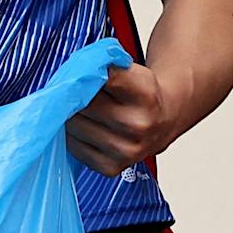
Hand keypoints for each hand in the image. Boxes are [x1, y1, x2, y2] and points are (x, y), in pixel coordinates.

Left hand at [68, 62, 178, 176]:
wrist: (163, 121)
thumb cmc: (141, 95)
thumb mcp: (131, 70)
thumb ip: (102, 65)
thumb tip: (70, 73)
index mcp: (145, 94)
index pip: (101, 77)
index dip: (85, 73)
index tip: (81, 72)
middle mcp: (137, 125)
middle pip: (82, 103)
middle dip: (74, 95)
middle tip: (80, 92)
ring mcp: (125, 150)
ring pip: (72, 125)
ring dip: (70, 116)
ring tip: (86, 111)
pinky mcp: (110, 167)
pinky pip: (72, 146)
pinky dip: (73, 136)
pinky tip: (88, 129)